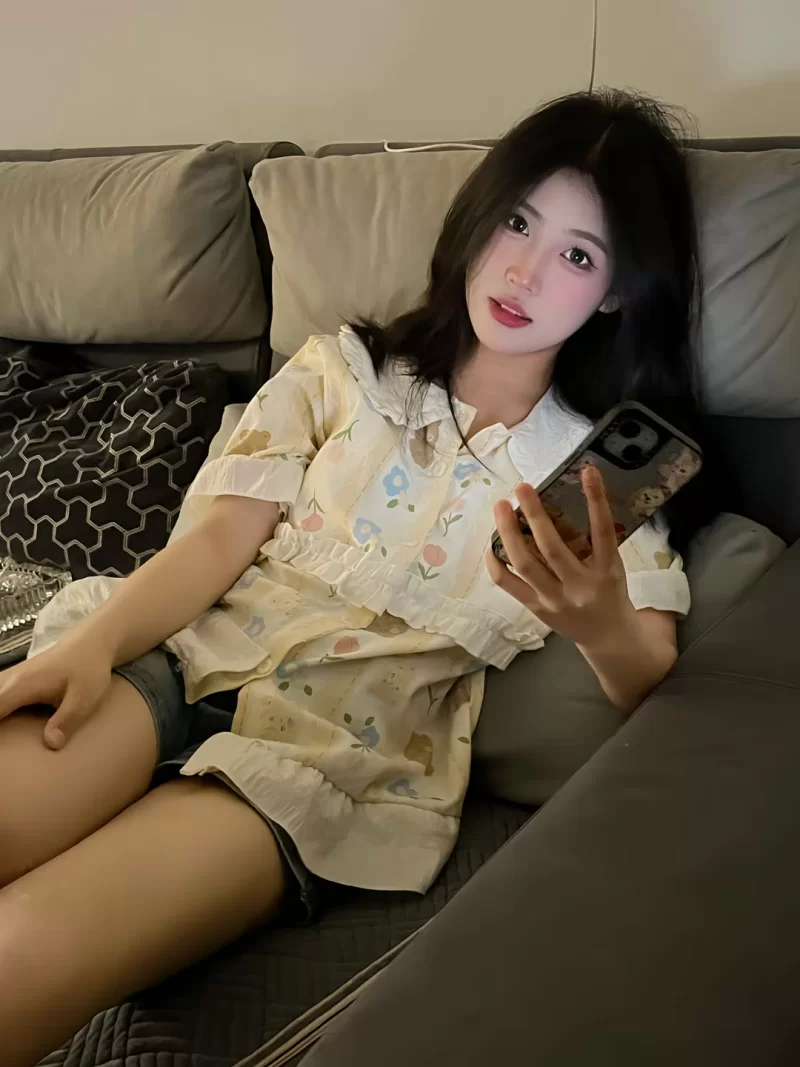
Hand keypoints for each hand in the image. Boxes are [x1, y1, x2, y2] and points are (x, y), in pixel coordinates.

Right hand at [0, 636, 114, 749]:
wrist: (91, 643)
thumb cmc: (88, 668)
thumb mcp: (85, 697)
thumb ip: (67, 720)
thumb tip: (51, 744)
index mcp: (21, 686)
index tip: (1, 746)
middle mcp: (11, 681)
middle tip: (5, 744)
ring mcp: (12, 678)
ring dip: (1, 713)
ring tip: (8, 735)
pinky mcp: (17, 680)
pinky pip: (0, 694)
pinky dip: (2, 706)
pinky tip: (10, 719)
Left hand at [487, 465, 634, 646]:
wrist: (608, 637)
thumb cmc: (610, 593)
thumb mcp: (613, 568)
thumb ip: (594, 542)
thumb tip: (562, 502)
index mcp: (607, 572)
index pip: (603, 532)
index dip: (596, 500)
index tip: (587, 471)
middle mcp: (580, 587)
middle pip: (552, 549)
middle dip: (535, 515)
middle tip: (522, 487)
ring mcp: (554, 600)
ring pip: (525, 565)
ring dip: (508, 534)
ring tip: (500, 507)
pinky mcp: (536, 609)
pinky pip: (508, 584)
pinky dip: (496, 562)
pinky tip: (491, 543)